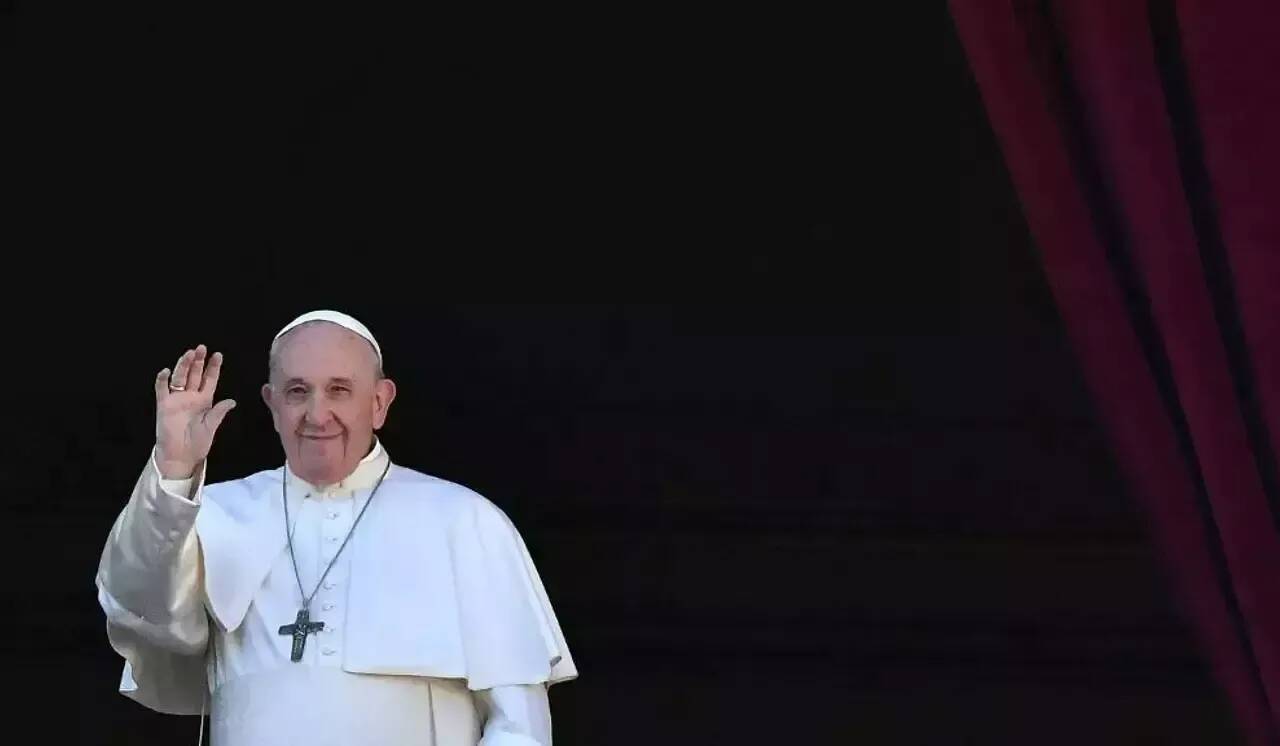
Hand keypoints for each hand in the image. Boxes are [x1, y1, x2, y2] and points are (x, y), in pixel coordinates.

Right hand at [154, 345, 235, 478]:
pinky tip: (167, 372)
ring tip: (189, 354)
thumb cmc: (197, 443)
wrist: (180, 456)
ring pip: (180, 378)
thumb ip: (219, 412)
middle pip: (194, 375)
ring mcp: (177, 399)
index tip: (218, 355)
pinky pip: (162, 390)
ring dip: (183, 366)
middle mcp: (191, 397)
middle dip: (198, 361)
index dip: (213, 368)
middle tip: (201, 348)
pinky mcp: (164, 405)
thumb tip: (232, 401)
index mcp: (205, 401)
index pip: (209, 380)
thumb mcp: (211, 426)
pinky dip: (163, 380)